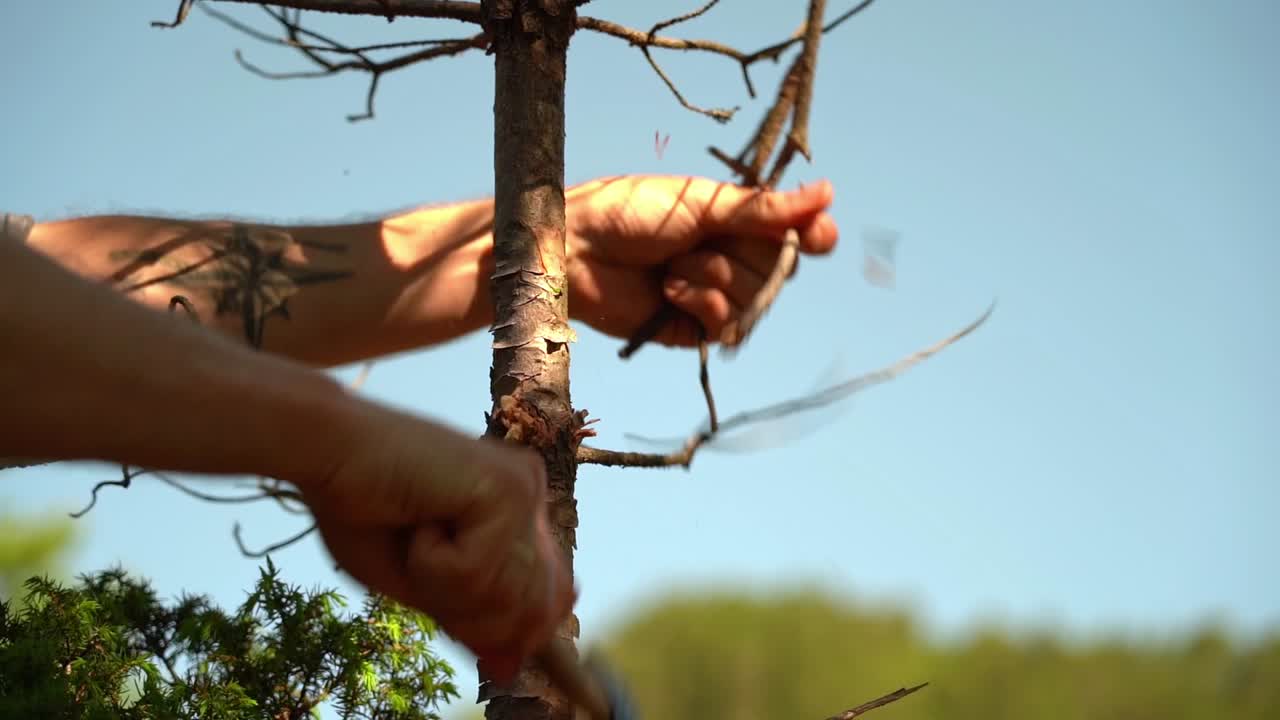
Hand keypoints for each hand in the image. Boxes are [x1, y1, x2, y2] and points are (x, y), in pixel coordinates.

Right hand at [299, 400, 573, 681]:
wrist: (322, 450)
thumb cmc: (359, 509)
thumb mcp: (420, 584)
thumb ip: (468, 618)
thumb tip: (510, 667)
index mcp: (514, 512)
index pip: (549, 591)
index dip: (537, 635)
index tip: (567, 685)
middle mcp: (529, 497)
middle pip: (530, 609)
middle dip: (469, 612)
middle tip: (422, 560)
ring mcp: (524, 489)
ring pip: (505, 596)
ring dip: (444, 586)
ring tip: (417, 534)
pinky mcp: (509, 487)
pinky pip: (478, 572)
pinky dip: (433, 562)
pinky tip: (419, 518)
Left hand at [565, 175, 838, 346]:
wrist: (578, 249)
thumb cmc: (632, 212)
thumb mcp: (703, 203)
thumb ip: (763, 208)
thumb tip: (827, 193)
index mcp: (736, 220)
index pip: (796, 234)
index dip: (812, 236)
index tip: (819, 235)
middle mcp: (732, 257)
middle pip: (781, 268)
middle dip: (744, 253)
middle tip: (703, 239)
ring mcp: (715, 294)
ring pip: (756, 299)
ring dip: (716, 277)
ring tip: (674, 264)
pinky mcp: (694, 327)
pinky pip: (729, 324)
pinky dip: (703, 303)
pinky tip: (670, 290)